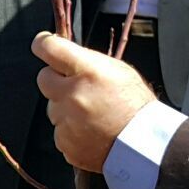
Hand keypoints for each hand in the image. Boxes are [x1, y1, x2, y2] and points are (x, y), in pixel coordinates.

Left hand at [32, 32, 156, 172]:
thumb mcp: (118, 70)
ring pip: (53, 108)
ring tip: (92, 115)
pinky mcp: (65, 143)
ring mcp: (66, 122)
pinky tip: (91, 131)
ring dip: (65, 109)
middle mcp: (72, 95)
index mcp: (88, 72)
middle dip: (56, 80)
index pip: (50, 48)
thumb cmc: (135, 105)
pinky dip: (71, 131)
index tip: (43, 44)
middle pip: (44, 79)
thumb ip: (87, 61)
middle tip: (76, 87)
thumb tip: (64, 56)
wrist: (145, 145)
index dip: (43, 44)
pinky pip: (59, 131)